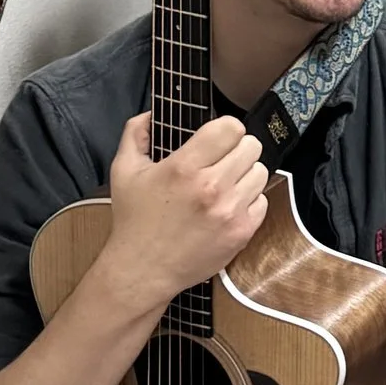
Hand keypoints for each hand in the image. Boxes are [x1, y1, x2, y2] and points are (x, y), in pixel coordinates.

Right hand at [103, 112, 269, 314]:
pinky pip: (262, 200)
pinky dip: (249, 201)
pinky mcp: (242, 232)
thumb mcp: (123, 171)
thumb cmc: (134, 221)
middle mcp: (212, 187)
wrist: (142, 270)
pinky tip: (228, 206)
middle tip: (221, 161)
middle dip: (237, 149)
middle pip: (251, 146)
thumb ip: (136, 133)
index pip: (231, 127)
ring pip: (260, 171)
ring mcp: (230, 211)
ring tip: (225, 184)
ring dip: (245, 174)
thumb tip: (152, 113)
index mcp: (184, 167)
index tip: (217, 138)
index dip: (225, 129)